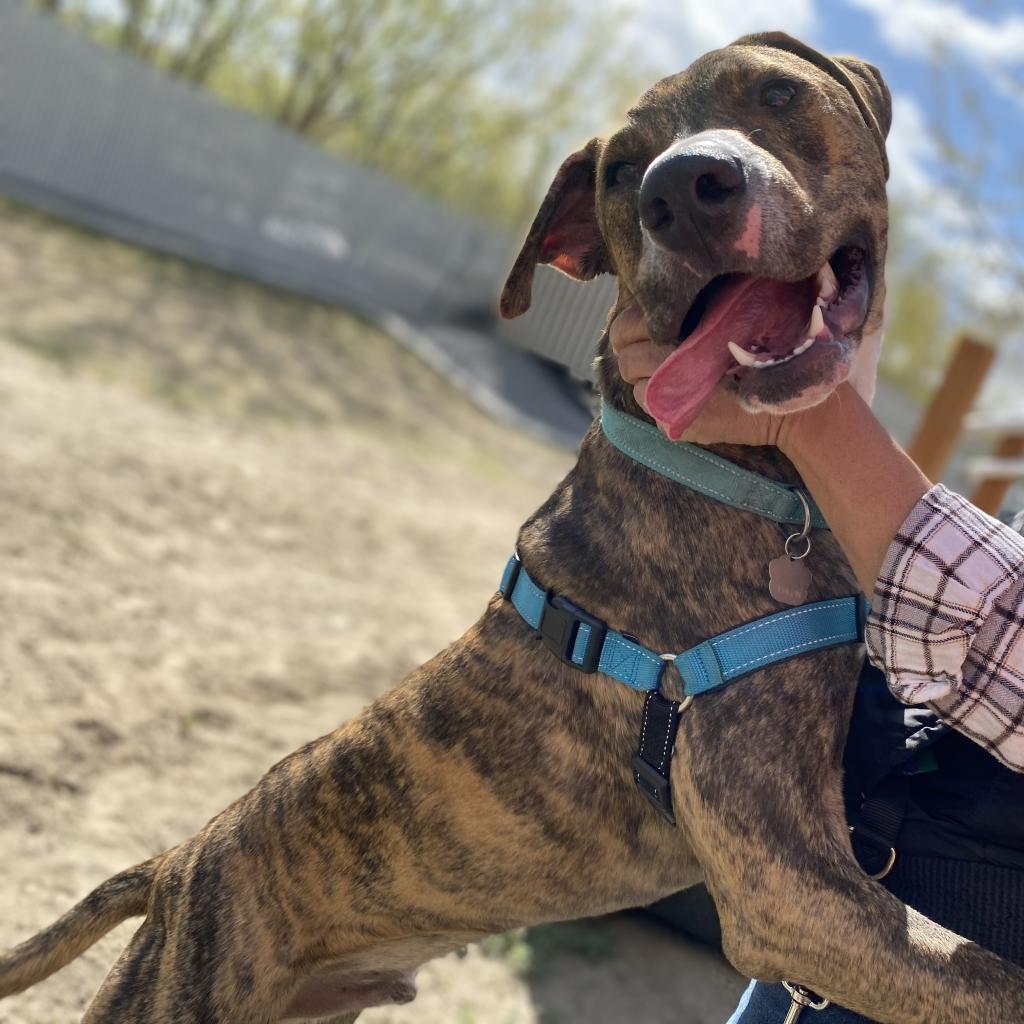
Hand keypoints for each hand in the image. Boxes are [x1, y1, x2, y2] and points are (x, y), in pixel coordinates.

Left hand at [609, 304, 791, 447]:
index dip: (629, 328)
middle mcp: (670, 365)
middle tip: (653, 352)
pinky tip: (683, 395)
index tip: (642, 328)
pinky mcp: (678, 424)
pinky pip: (652, 410)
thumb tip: (651, 311)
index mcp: (680, 333)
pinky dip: (660, 402)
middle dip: (633, 355)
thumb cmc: (768, 351)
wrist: (791, 404)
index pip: (626, 326)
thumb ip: (694, 312)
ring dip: (646, 380)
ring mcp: (672, 399)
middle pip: (626, 359)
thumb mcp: (733, 317)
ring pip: (634, 386)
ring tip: (671, 374)